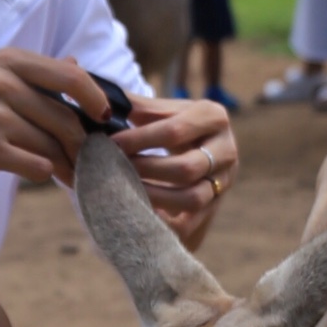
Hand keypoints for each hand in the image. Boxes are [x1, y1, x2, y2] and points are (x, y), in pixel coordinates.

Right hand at [0, 51, 114, 194]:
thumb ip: (33, 75)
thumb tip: (77, 63)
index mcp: (7, 61)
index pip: (72, 77)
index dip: (97, 99)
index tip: (105, 118)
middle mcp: (2, 83)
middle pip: (65, 118)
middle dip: (82, 145)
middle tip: (90, 162)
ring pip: (53, 145)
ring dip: (67, 165)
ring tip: (72, 176)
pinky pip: (35, 165)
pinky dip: (42, 174)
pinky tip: (36, 175)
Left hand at [110, 93, 237, 246]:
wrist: (200, 146)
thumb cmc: (173, 124)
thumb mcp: (161, 110)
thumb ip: (134, 105)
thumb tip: (99, 102)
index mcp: (214, 117)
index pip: (174, 131)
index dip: (139, 139)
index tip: (110, 144)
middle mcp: (227, 150)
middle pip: (186, 168)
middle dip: (146, 170)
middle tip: (114, 169)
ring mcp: (224, 181)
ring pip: (192, 198)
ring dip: (154, 197)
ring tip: (124, 191)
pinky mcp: (215, 207)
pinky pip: (192, 224)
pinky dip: (165, 222)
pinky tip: (139, 215)